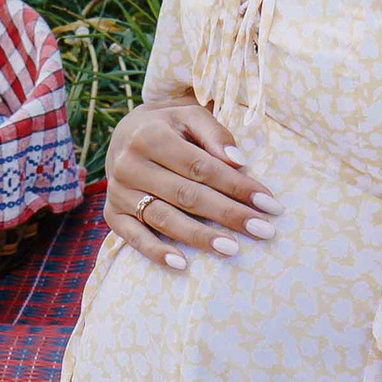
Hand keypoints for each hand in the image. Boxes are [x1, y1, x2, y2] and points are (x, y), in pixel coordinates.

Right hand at [102, 96, 277, 267]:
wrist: (126, 133)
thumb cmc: (169, 126)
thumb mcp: (190, 117)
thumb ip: (215, 135)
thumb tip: (239, 163)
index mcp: (150, 136)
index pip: (202, 168)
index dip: (237, 187)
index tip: (269, 203)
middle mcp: (129, 164)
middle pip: (186, 195)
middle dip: (228, 214)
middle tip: (263, 230)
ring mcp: (118, 192)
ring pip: (164, 218)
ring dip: (199, 236)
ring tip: (232, 249)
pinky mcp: (112, 214)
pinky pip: (133, 237)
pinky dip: (156, 252)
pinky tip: (182, 264)